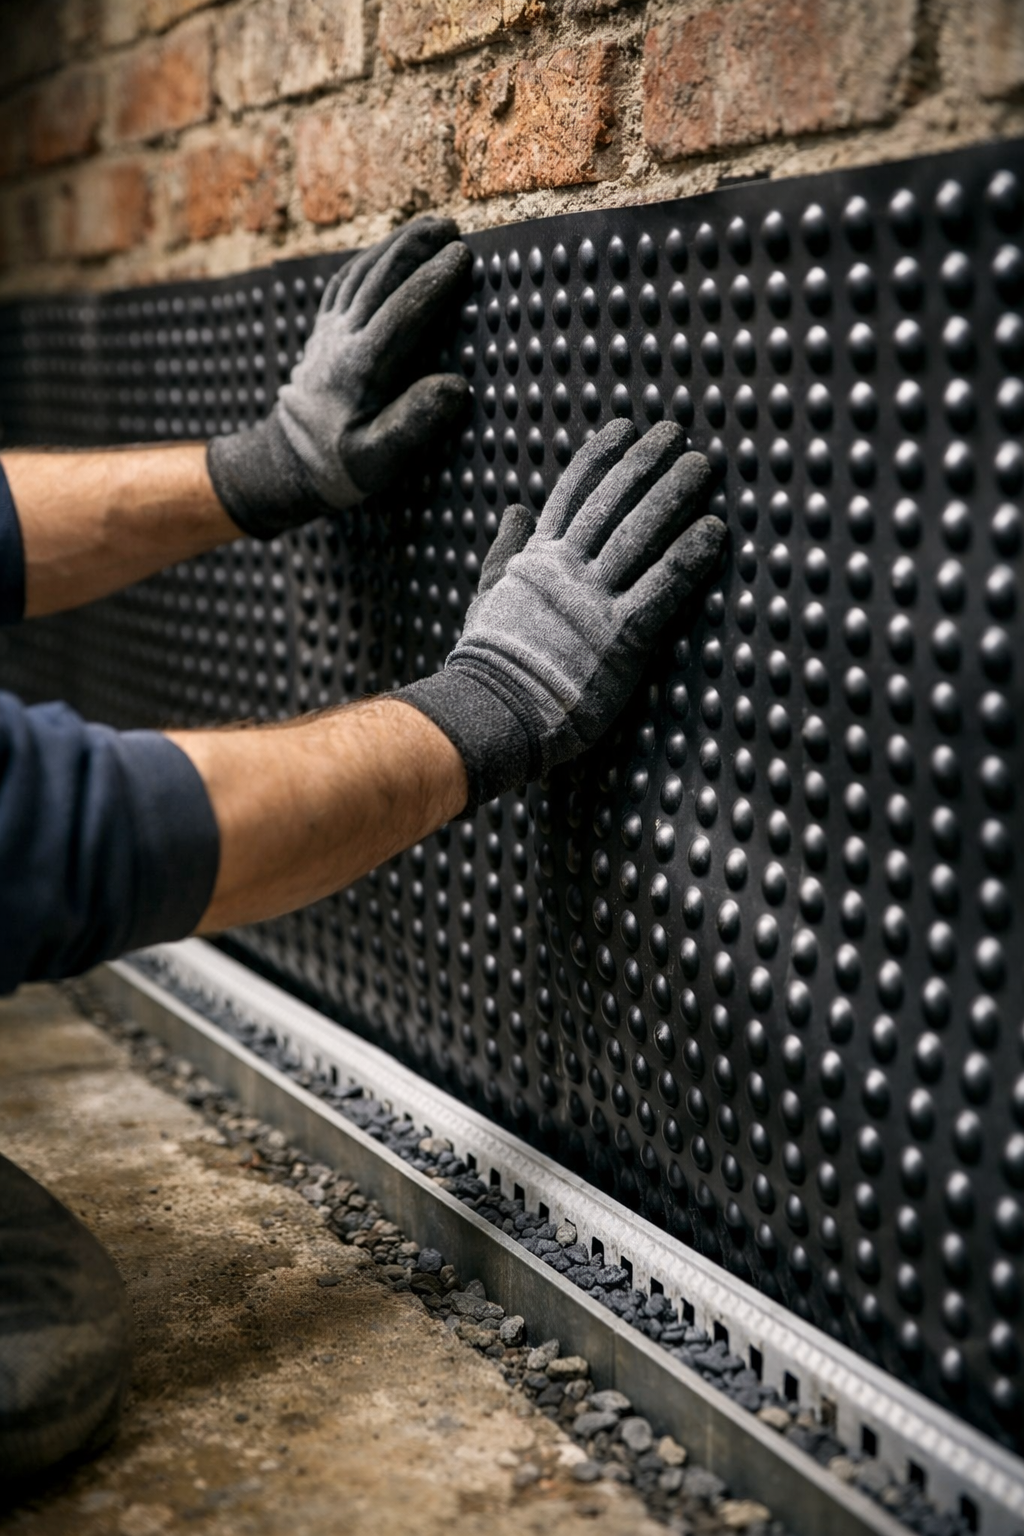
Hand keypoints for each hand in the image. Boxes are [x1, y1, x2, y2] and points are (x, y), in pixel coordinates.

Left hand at [207, 217, 471, 539]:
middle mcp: (340, 341)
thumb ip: (414, 424)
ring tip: (430, 227)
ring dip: (396, 245)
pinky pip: (344, 283)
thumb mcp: (378, 461)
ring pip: (361, 273)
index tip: (463, 256)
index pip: (401, 311)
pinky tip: (387, 251)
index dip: (433, 281)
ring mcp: (327, 332)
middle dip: (416, 247)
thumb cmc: (339, 468)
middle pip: (379, 278)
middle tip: (451, 228)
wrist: (287, 465)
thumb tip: (455, 386)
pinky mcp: (321, 332)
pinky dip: (369, 259)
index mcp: (360, 368)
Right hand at [398, 419, 727, 808]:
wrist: (491, 711)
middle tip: (676, 434)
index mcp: (537, 559)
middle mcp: (567, 569)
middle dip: (646, 462)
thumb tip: (515, 509)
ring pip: (639, 534)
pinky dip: (689, 556)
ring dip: (674, 495)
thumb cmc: (489, 662)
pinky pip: (662, 588)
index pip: (572, 494)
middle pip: (613, 502)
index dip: (601, 457)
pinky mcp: (620, 637)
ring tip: (702, 465)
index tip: (626, 427)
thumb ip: (505, 551)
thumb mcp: (487, 596)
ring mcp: (593, 601)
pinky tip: (714, 529)